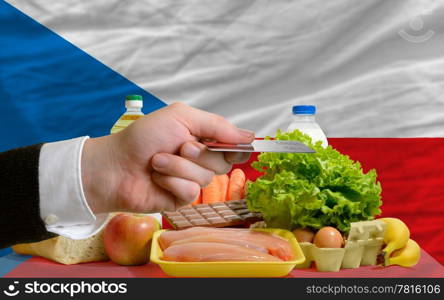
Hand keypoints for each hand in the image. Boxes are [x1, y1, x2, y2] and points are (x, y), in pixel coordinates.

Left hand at [81, 103, 253, 212]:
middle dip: (200, 154)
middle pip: (224, 163)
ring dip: (179, 167)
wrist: (115, 165)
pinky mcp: (181, 199)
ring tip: (157, 162)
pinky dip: (172, 182)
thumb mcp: (181, 117)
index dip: (236, 146)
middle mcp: (199, 159)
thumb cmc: (142, 137)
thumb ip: (217, 125)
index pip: (233, 145)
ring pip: (206, 178)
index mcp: (202, 138)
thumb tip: (249, 135)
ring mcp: (190, 179)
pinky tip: (157, 179)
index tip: (232, 145)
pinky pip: (191, 192)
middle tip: (179, 146)